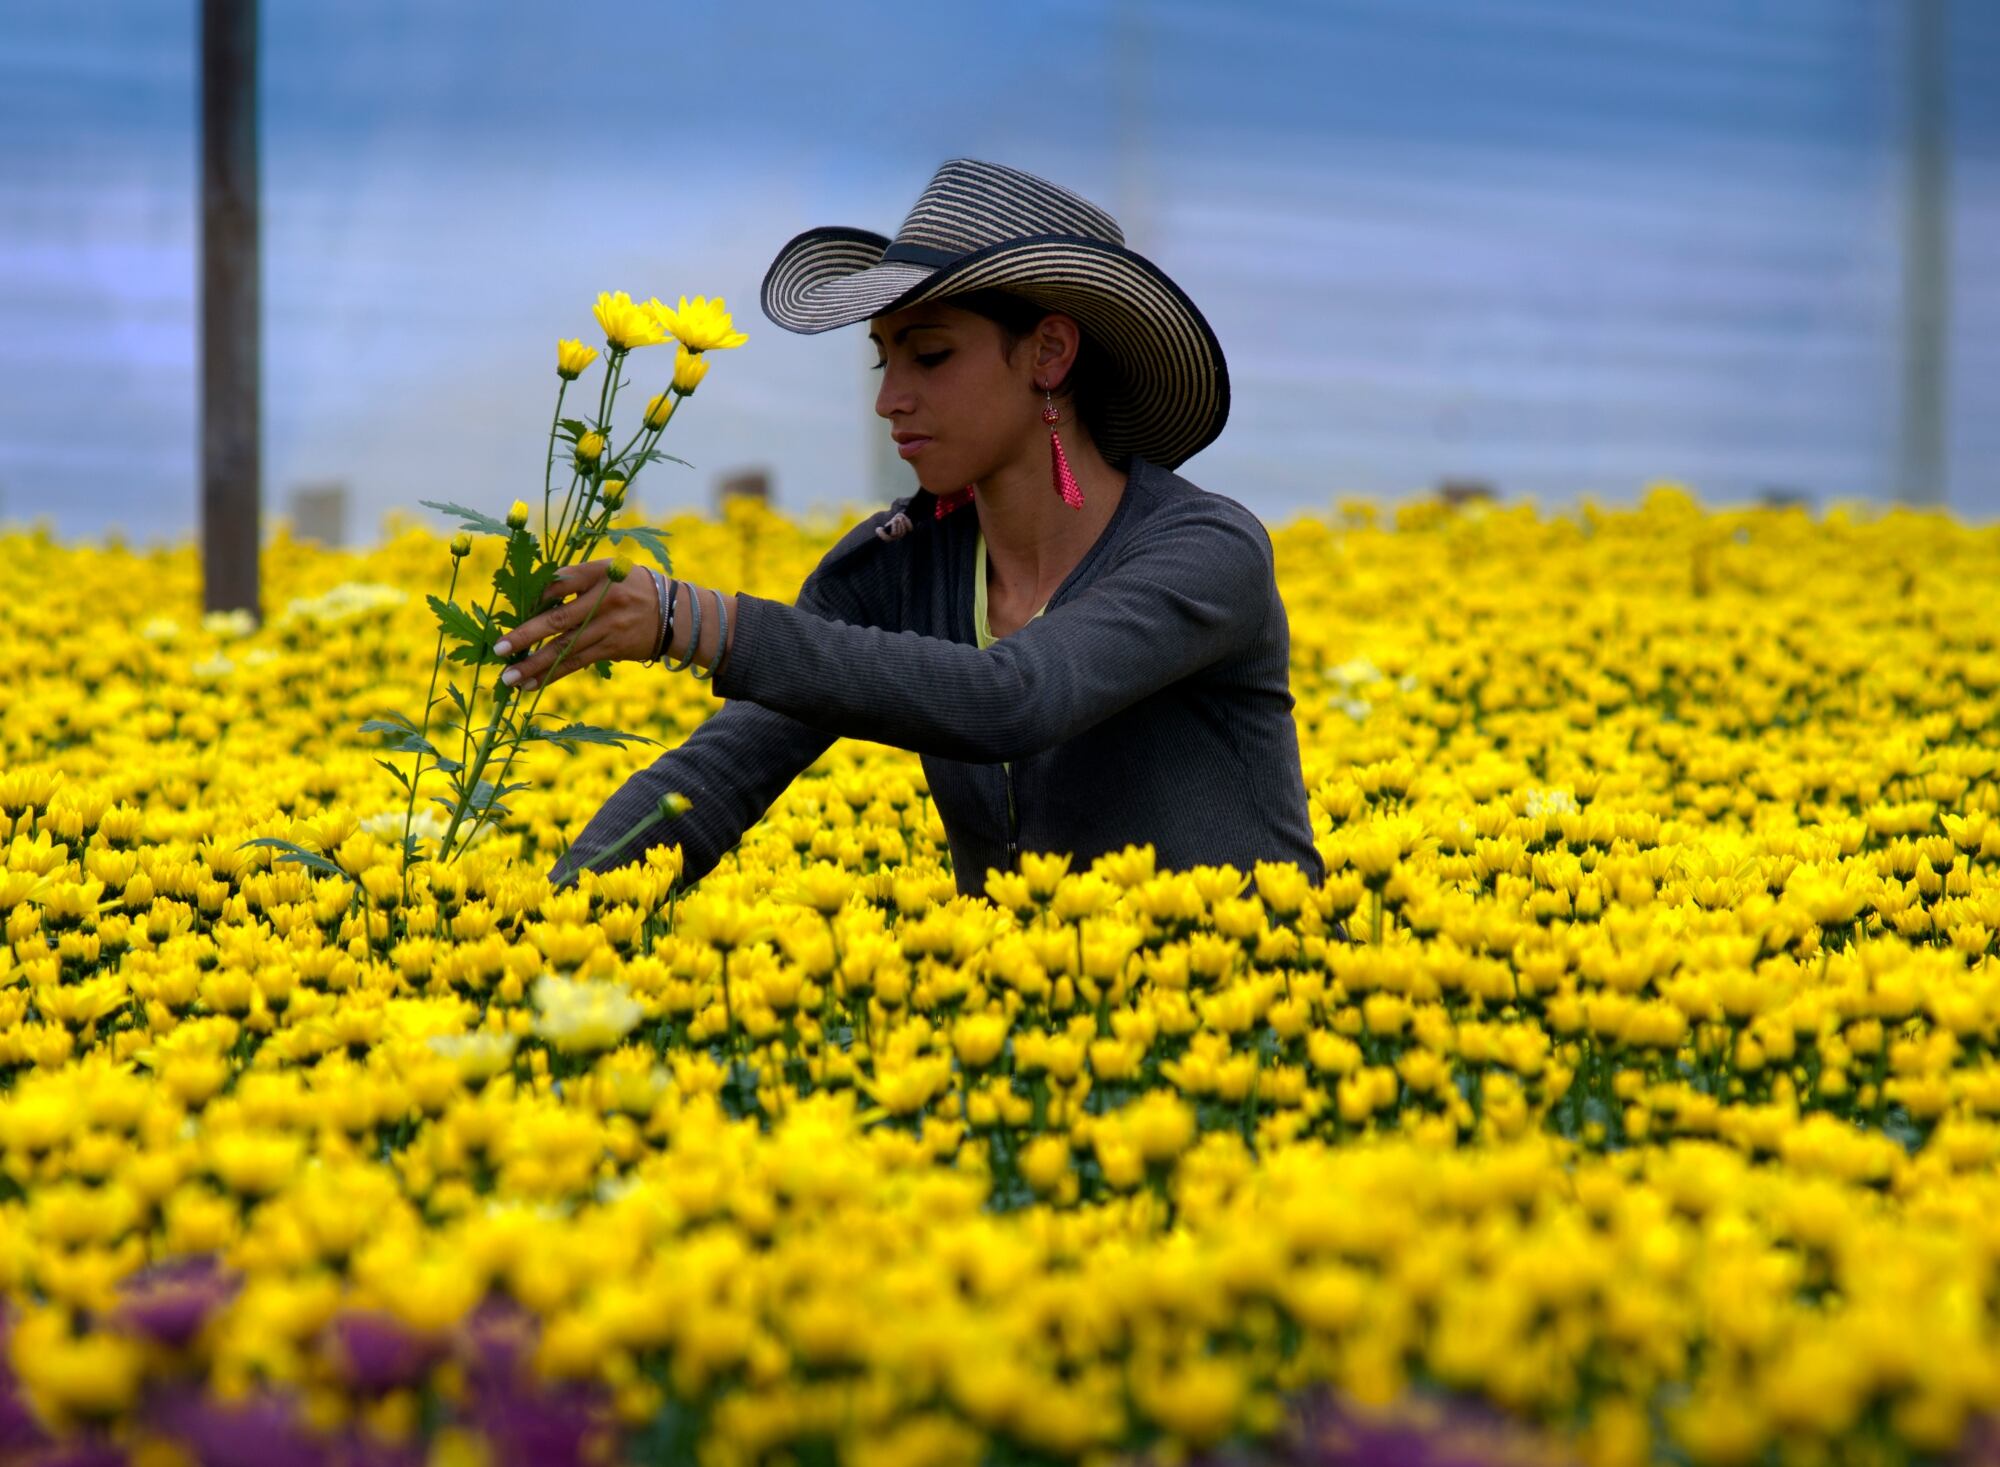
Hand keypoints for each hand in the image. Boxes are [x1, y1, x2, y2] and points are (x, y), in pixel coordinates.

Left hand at [494, 559, 658, 691]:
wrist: (677, 614)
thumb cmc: (634, 586)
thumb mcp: (611, 569)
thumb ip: (577, 577)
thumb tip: (536, 594)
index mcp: (600, 573)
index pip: (559, 583)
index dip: (534, 596)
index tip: (512, 608)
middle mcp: (604, 601)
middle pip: (558, 620)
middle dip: (525, 636)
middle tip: (499, 649)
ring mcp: (608, 628)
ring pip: (565, 649)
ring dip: (535, 665)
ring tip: (508, 678)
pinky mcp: (611, 649)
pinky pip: (577, 663)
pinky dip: (552, 675)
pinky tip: (531, 685)